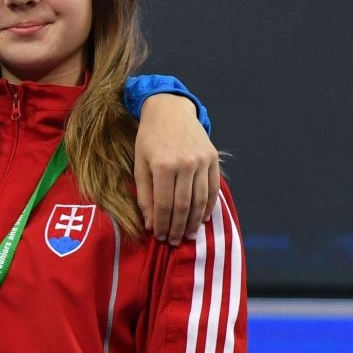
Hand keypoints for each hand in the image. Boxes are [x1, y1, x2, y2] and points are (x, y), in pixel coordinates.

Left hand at [134, 94, 219, 242]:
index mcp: (163, 165)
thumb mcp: (139, 164)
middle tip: (174, 241)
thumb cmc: (149, 140)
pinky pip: (212, 189)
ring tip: (188, 235)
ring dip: (195, 222)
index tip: (159, 237)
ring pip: (200, 200)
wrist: (171, 111)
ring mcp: (202, 161)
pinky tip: (203, 219)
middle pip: (184, 205)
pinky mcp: (213, 159)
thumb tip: (149, 223)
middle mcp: (185, 164)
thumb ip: (144, 195)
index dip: (162, 224)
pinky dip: (209, 207)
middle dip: (178, 227)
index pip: (164, 204)